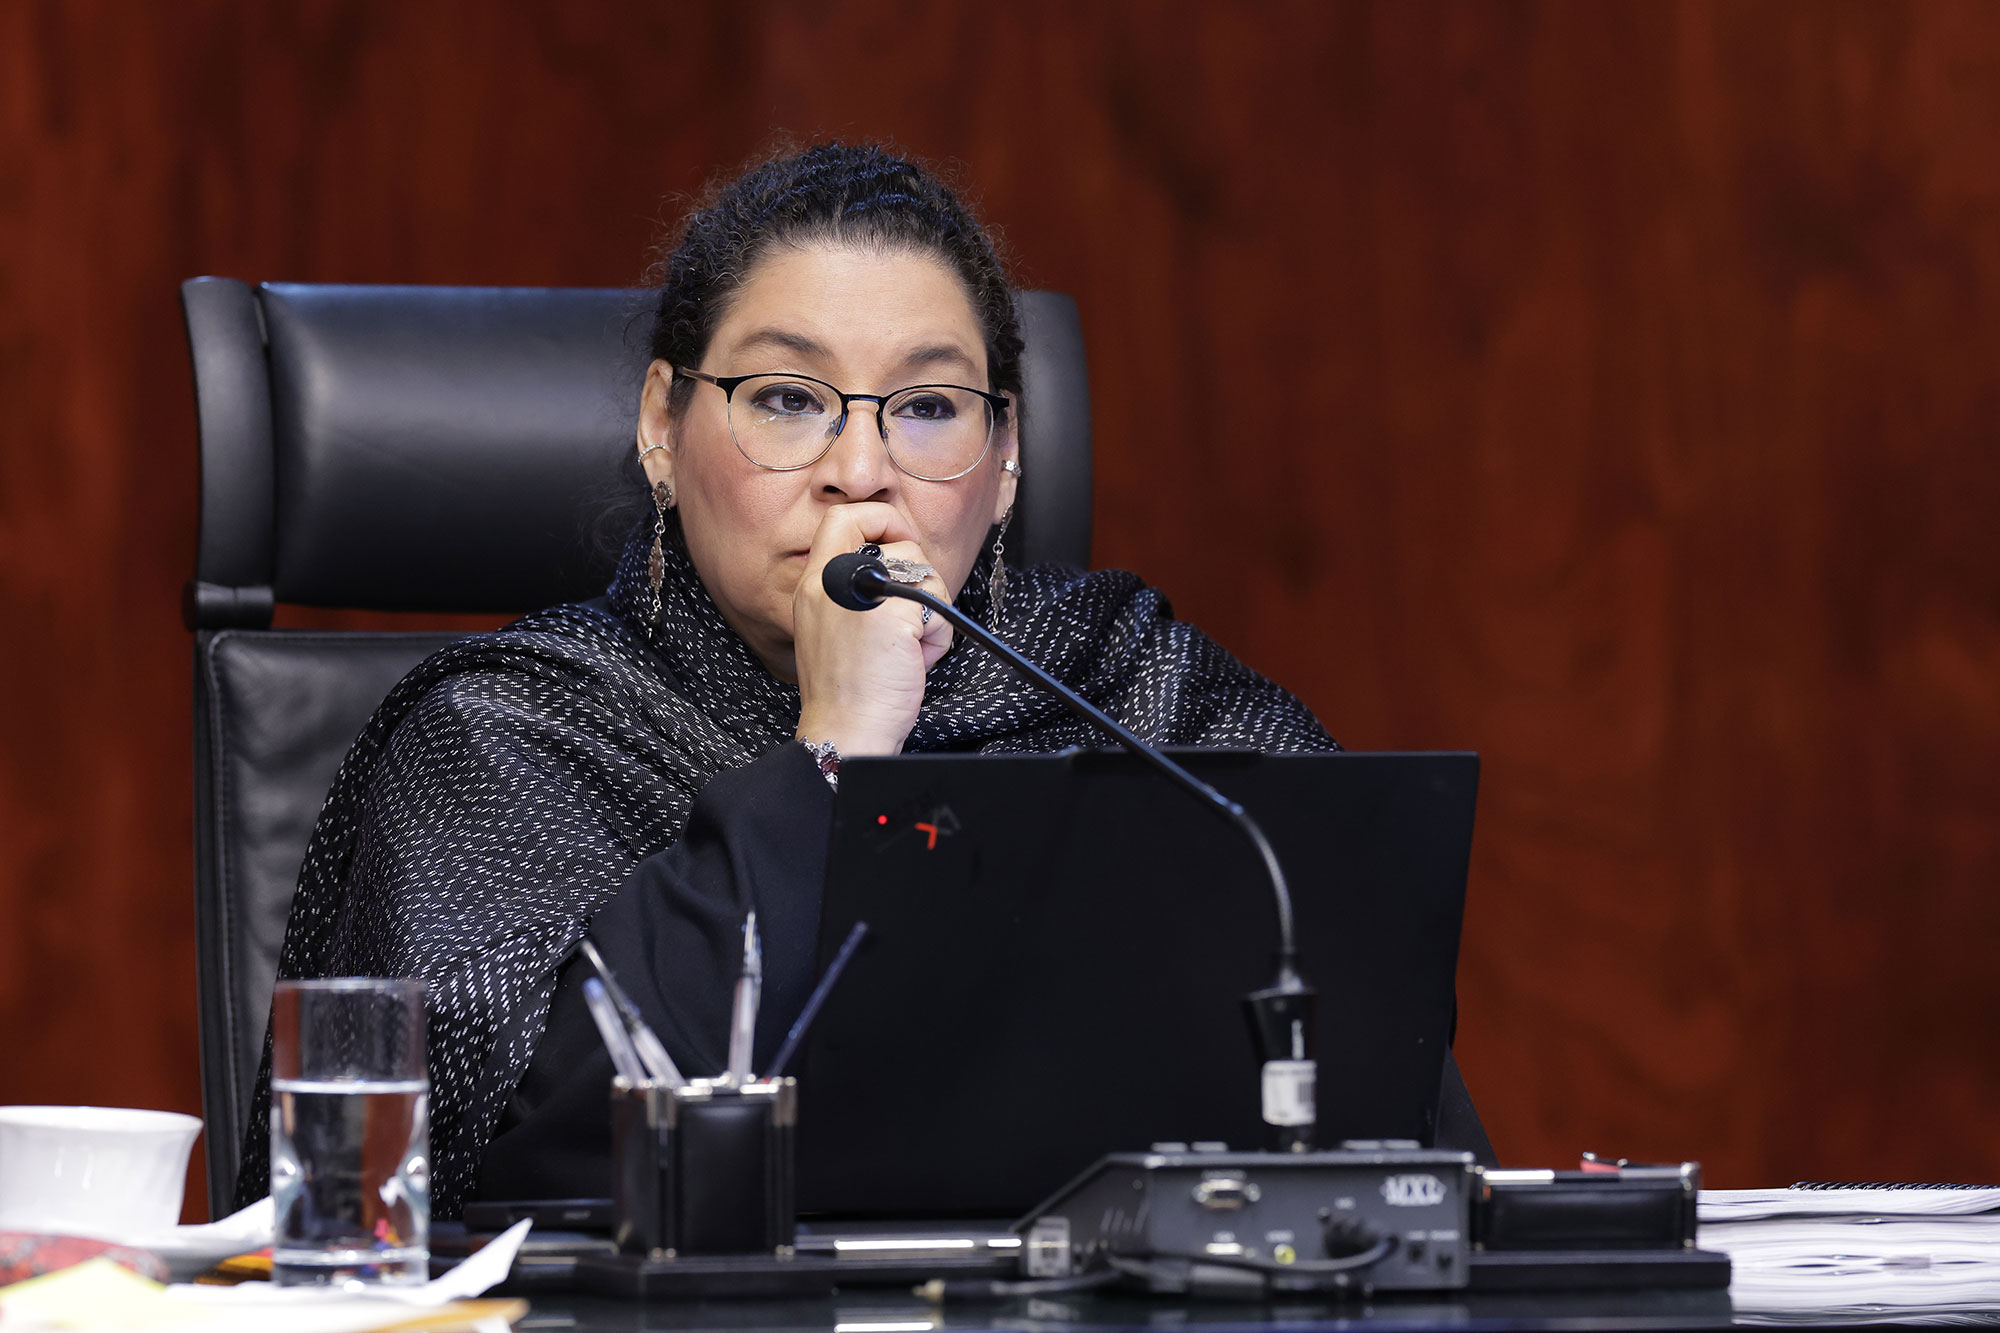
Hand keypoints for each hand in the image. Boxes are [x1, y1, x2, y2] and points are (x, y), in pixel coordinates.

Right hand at [792, 502, 954, 756]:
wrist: (846, 731)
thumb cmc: (847, 688)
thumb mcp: (833, 624)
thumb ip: (853, 588)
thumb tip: (896, 561)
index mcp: (815, 584)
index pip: (841, 517)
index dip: (879, 519)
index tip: (896, 542)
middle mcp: (833, 584)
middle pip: (900, 545)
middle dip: (919, 580)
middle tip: (908, 618)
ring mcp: (865, 597)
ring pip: (926, 574)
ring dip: (929, 613)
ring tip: (905, 648)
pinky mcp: (896, 616)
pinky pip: (939, 608)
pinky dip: (937, 637)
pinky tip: (914, 661)